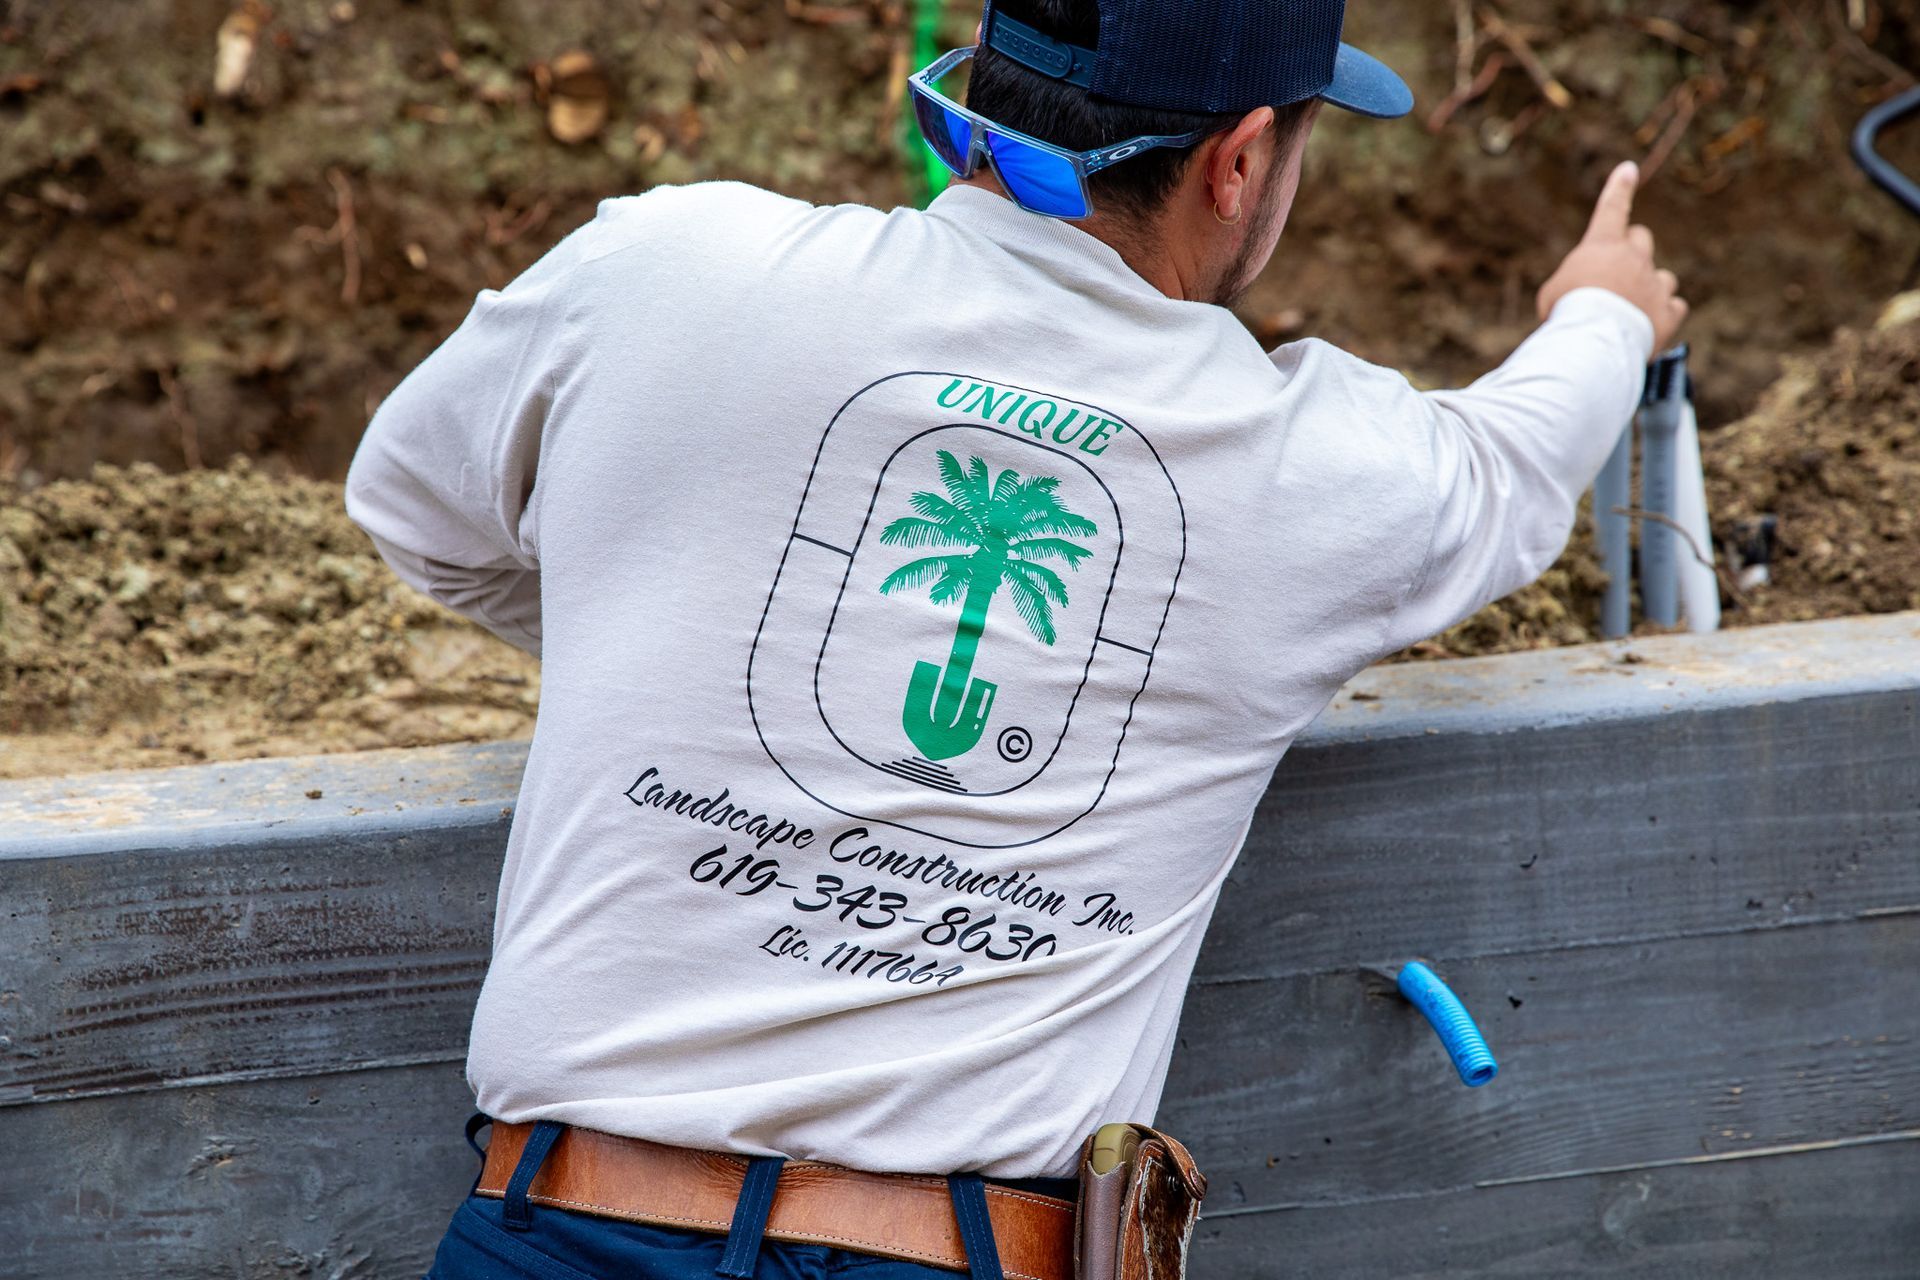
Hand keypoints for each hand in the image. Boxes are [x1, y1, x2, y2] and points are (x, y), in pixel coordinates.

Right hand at [1536, 161, 1687, 353]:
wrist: (1594, 340)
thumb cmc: (1566, 314)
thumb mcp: (1553, 294)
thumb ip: (1573, 282)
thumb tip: (1583, 294)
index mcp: (1603, 246)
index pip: (1612, 208)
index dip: (1620, 187)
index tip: (1629, 169)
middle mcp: (1635, 258)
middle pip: (1642, 239)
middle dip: (1631, 251)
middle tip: (1616, 273)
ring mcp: (1655, 284)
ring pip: (1663, 276)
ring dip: (1650, 286)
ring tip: (1631, 308)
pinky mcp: (1669, 311)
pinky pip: (1675, 305)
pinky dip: (1663, 313)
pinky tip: (1649, 324)